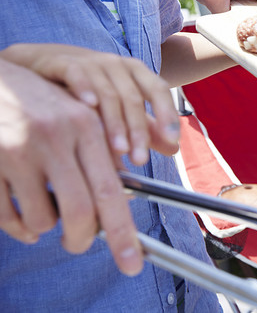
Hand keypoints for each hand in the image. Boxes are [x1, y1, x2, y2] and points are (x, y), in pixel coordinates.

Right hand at [0, 59, 143, 274]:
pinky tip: (24, 220)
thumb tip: (123, 196)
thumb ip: (103, 151)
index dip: (122, 232)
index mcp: (86, 126)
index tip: (132, 263)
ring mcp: (19, 151)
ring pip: (43, 218)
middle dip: (82, 239)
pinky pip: (7, 217)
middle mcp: (56, 137)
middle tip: (78, 245)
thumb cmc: (40, 103)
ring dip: (46, 225)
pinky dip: (19, 228)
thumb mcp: (78, 115)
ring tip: (46, 208)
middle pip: (80, 211)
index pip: (111, 190)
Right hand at [1, 44, 180, 164]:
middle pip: (133, 97)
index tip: (173, 140)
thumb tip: (173, 148)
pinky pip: (76, 74)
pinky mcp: (62, 62)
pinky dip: (83, 88)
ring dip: (114, 122)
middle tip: (140, 160)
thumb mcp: (119, 105)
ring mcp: (90, 61)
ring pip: (107, 92)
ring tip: (119, 150)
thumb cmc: (88, 88)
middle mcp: (115, 64)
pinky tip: (88, 107)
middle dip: (138, 130)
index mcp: (134, 71)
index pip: (158, 90)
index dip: (167, 114)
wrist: (42, 63)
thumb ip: (145, 126)